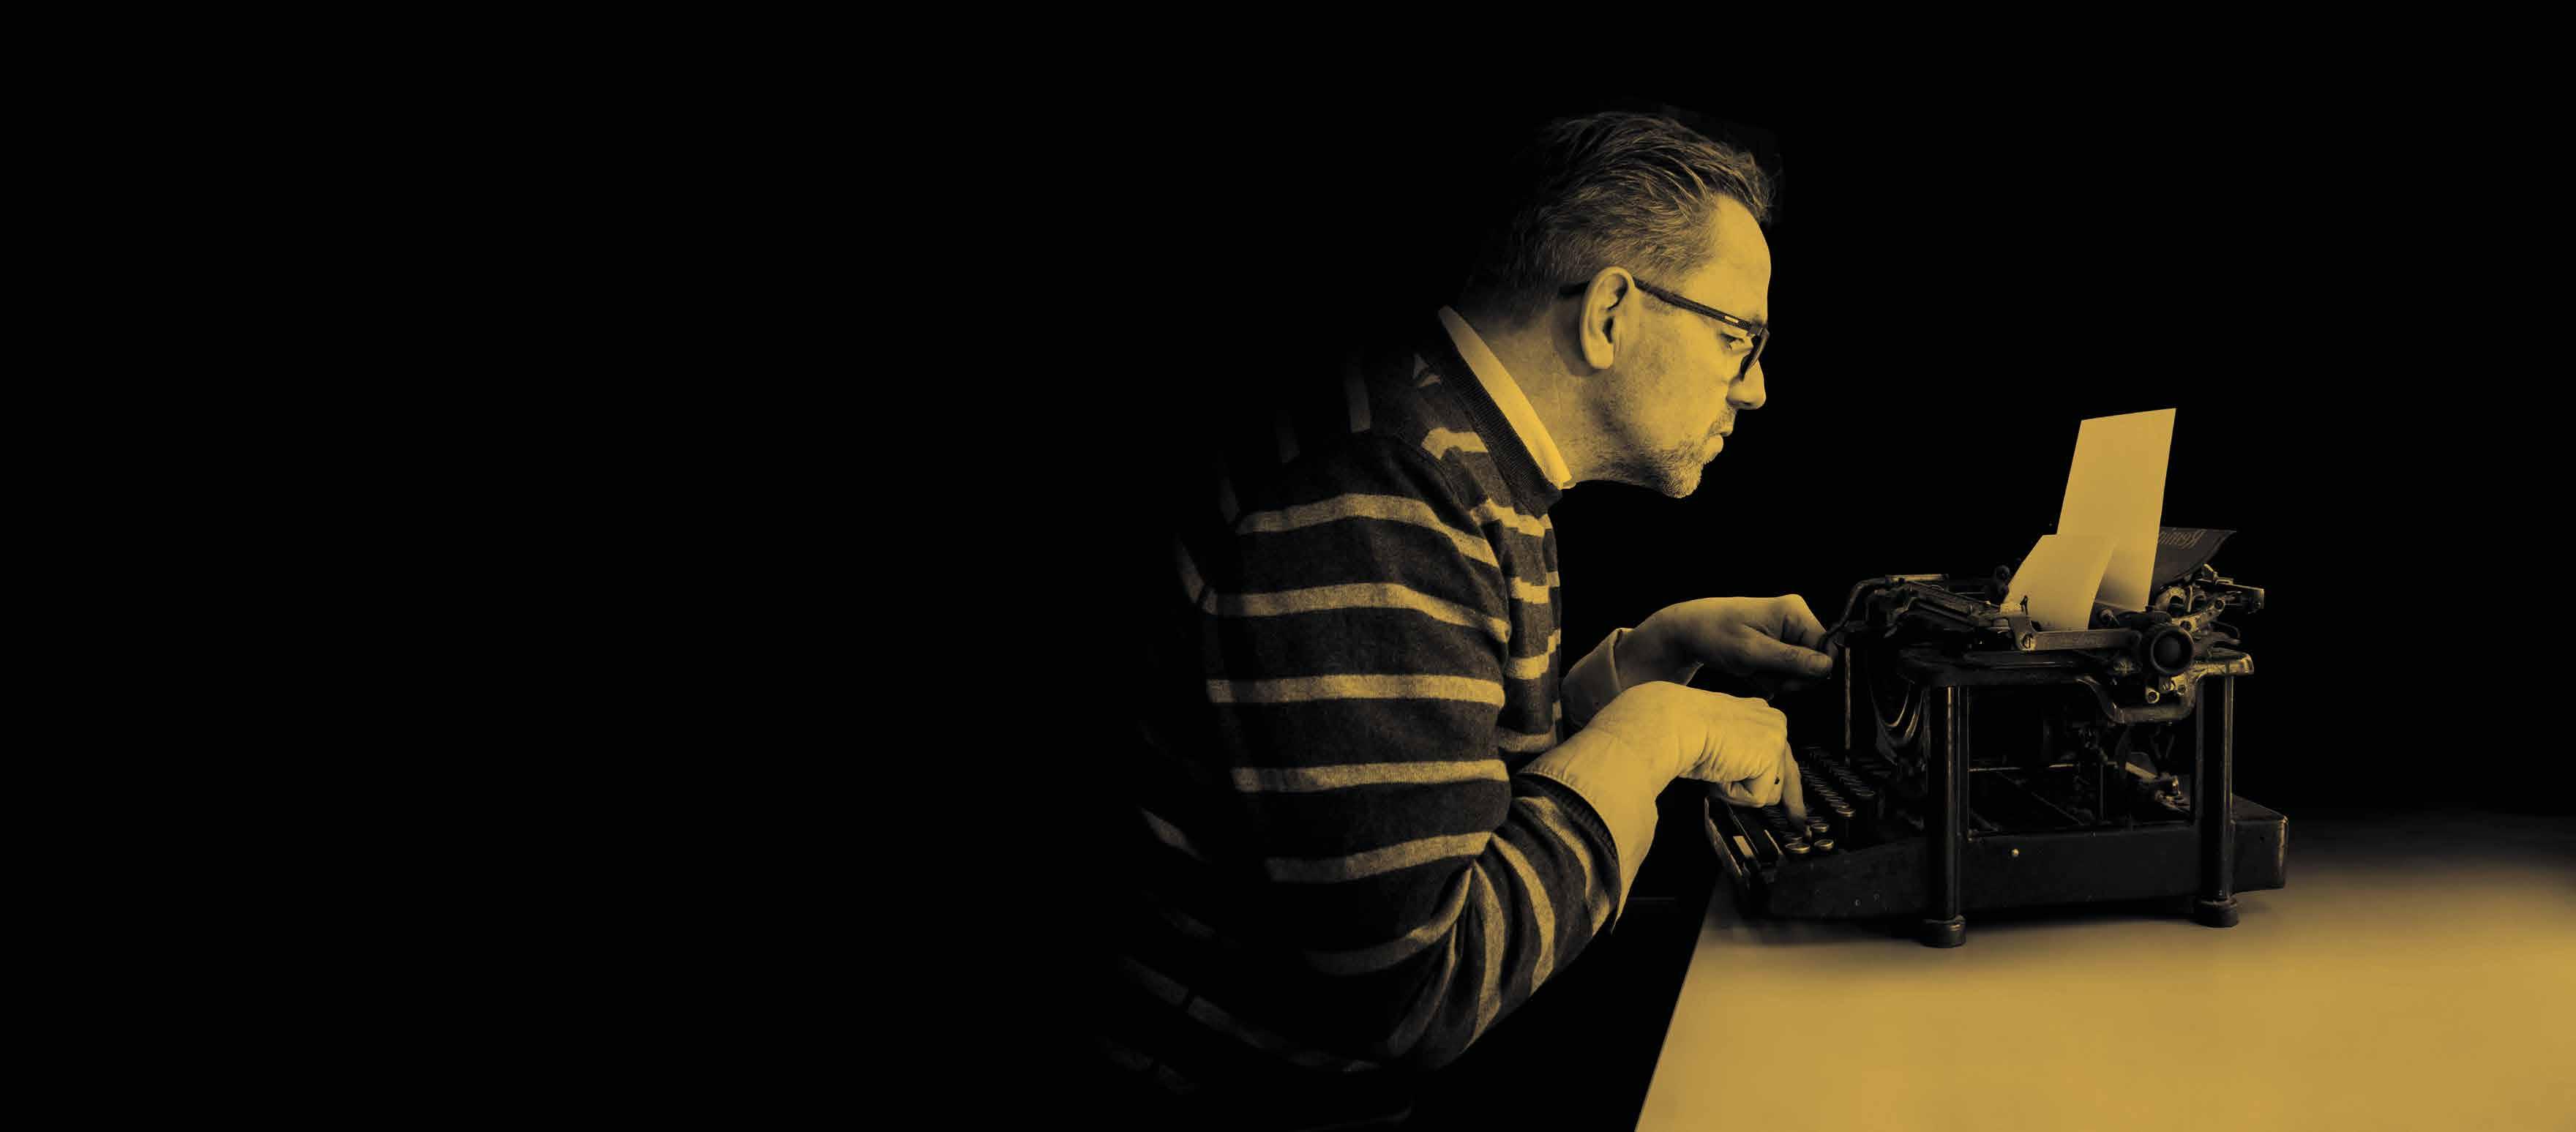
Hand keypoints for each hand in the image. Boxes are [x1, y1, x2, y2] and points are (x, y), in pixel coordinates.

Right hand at [1584, 682, 1805, 819]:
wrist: (1672, 723)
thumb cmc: (1679, 729)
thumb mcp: (1716, 742)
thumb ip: (1737, 755)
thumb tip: (1743, 778)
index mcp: (1757, 714)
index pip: (1779, 753)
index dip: (1783, 780)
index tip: (1791, 800)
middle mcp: (1772, 721)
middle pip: (1788, 773)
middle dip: (1792, 802)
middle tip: (1800, 824)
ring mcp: (1775, 738)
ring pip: (1769, 789)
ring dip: (1740, 791)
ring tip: (1716, 773)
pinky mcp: (1769, 758)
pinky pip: (1756, 797)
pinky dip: (1733, 793)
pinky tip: (1719, 773)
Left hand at [1627, 595, 1834, 699]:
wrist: (1687, 632)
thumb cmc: (1712, 634)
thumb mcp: (1750, 651)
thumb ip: (1790, 660)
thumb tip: (1825, 667)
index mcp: (1793, 611)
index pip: (1827, 648)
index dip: (1811, 671)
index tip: (1786, 680)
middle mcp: (1794, 618)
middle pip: (1814, 662)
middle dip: (1789, 677)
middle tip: (1760, 673)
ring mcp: (1785, 632)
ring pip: (1798, 671)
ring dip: (1775, 679)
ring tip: (1750, 669)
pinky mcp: (1776, 645)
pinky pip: (1784, 671)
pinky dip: (1767, 677)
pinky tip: (1749, 670)